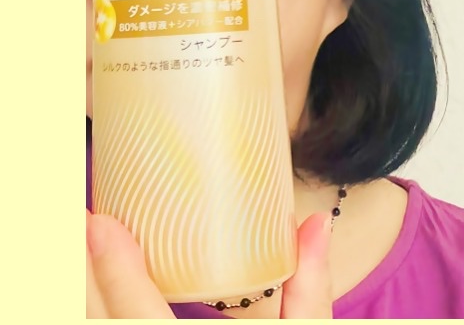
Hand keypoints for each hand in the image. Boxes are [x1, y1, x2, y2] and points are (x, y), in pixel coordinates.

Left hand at [86, 209, 332, 318]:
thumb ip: (309, 292)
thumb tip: (318, 224)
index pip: (143, 320)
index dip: (116, 272)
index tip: (97, 222)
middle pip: (102, 322)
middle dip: (83, 272)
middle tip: (78, 217)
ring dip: (85, 291)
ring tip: (82, 245)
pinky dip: (97, 309)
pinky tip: (98, 287)